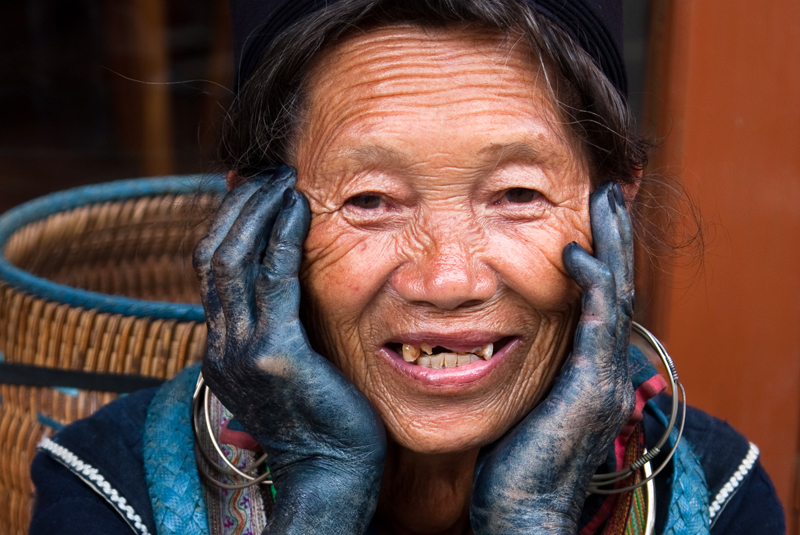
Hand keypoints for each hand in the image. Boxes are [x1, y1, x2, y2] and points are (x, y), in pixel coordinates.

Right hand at [193, 167, 385, 534]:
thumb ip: (279, 327)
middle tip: (271, 173)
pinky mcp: (274, 354)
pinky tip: (301, 209)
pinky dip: (284, 238)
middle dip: (241, 207)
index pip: (213, 269)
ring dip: (259, 211)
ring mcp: (242, 350)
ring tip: (284, 178)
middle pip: (214, 255)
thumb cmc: (325, 418)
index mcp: (222, 347)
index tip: (257, 190)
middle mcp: (221, 345)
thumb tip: (289, 286)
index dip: (231, 223)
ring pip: (234, 260)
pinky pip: (274, 280)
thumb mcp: (289, 368)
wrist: (333, 473)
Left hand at [470, 182, 635, 533]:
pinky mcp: (590, 387)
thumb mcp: (522, 405)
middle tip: (606, 192)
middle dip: (613, 238)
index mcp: (589, 371)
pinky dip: (593, 283)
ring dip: (612, 244)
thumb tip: (498, 343)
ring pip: (617, 295)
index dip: (599, 257)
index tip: (585, 219)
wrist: (523, 514)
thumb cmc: (512, 464)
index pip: (601, 301)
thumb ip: (523, 369)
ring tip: (604, 200)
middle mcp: (606, 370)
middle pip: (617, 287)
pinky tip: (575, 251)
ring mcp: (604, 377)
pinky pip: (599, 322)